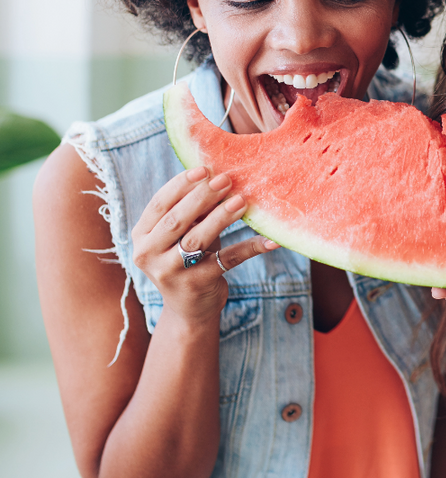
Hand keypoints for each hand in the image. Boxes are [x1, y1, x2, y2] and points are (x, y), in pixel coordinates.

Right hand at [131, 166, 278, 326]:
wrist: (189, 308)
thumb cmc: (188, 259)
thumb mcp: (184, 234)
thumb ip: (193, 210)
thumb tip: (218, 176)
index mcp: (142, 235)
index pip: (159, 204)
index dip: (181, 184)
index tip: (203, 169)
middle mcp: (148, 254)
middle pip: (176, 220)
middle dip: (202, 197)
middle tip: (226, 180)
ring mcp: (170, 272)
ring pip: (197, 239)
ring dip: (221, 218)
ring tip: (241, 200)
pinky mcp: (196, 285)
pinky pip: (227, 260)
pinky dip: (250, 247)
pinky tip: (270, 239)